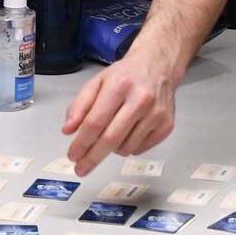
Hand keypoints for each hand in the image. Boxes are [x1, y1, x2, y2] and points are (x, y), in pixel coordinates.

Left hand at [62, 40, 179, 176]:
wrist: (158, 66)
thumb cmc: (125, 75)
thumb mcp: (96, 83)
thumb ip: (79, 106)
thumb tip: (68, 131)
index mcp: (119, 85)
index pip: (96, 122)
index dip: (82, 143)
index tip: (73, 156)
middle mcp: (141, 99)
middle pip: (111, 139)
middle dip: (92, 157)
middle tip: (80, 168)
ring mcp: (156, 114)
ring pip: (126, 148)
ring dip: (111, 149)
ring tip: (110, 135)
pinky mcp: (167, 125)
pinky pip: (140, 149)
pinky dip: (128, 147)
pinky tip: (128, 133)